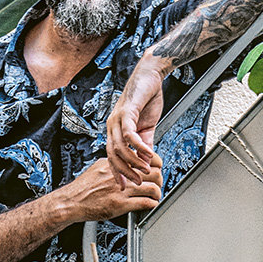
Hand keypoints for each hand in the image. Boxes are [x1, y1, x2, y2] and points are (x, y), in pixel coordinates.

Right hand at [61, 155, 162, 224]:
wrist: (70, 202)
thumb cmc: (80, 188)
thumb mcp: (96, 168)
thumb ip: (112, 166)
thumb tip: (122, 165)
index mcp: (116, 164)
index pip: (143, 159)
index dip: (154, 163)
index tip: (156, 168)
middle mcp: (121, 176)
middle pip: (153, 172)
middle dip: (160, 179)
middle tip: (159, 184)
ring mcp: (121, 191)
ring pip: (152, 188)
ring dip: (158, 193)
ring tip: (156, 196)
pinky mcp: (120, 205)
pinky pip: (144, 203)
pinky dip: (152, 204)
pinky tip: (151, 205)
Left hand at [106, 54, 168, 183]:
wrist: (151, 75)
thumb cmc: (147, 98)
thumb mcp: (146, 127)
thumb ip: (145, 144)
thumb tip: (147, 160)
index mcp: (114, 130)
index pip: (111, 156)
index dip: (118, 172)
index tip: (125, 186)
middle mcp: (112, 125)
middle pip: (112, 155)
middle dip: (125, 171)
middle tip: (137, 182)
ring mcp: (117, 118)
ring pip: (119, 146)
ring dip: (133, 160)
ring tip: (145, 169)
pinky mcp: (126, 111)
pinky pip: (129, 133)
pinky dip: (138, 145)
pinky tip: (147, 153)